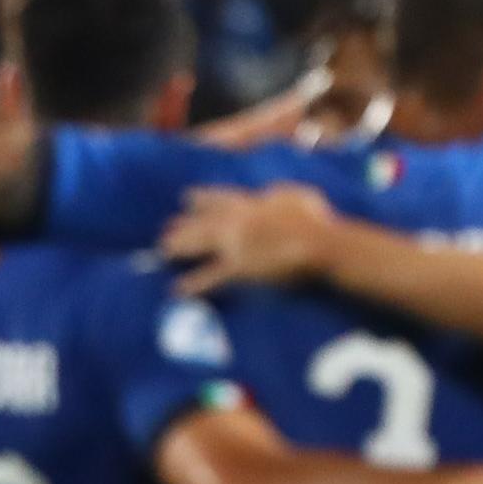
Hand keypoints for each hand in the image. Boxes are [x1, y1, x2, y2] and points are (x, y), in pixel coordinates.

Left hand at [163, 184, 337, 296]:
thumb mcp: (298, 195)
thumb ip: (280, 194)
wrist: (319, 242)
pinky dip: (193, 284)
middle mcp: (238, 221)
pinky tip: (177, 289)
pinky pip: (210, 278)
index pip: (222, 198)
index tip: (185, 197)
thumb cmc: (316, 220)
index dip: (202, 199)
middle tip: (164, 229)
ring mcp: (235, 245)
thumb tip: (273, 194)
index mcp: (253, 202)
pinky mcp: (237, 268)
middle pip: (203, 222)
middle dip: (183, 225)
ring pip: (199, 244)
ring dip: (180, 247)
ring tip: (163, 251)